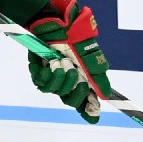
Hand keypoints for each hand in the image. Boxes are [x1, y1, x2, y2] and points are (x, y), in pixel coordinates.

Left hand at [27, 0, 111, 123]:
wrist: (54, 24)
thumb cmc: (73, 39)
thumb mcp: (89, 57)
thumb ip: (97, 76)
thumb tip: (105, 95)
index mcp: (80, 80)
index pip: (85, 102)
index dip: (89, 112)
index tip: (93, 117)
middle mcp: (66, 82)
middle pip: (71, 101)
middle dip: (75, 90)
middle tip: (76, 73)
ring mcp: (51, 78)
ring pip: (56, 92)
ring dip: (61, 77)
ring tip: (61, 61)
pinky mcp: (37, 73)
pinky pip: (42, 83)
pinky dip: (48, 74)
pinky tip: (51, 63)